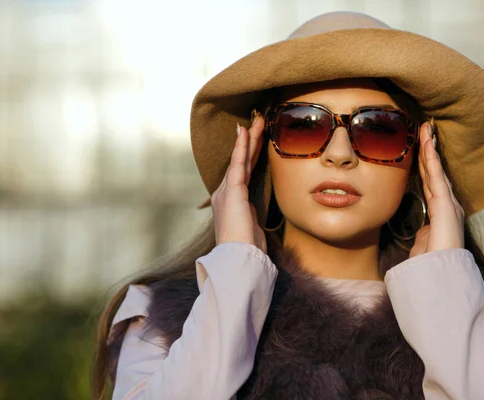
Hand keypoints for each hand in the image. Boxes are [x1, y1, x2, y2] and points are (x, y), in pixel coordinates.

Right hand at [211, 112, 266, 252]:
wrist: (237, 259)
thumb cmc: (246, 250)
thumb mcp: (251, 230)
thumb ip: (252, 219)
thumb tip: (254, 217)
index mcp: (230, 202)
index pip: (242, 173)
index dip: (248, 155)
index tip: (254, 140)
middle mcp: (225, 194)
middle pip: (241, 161)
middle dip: (250, 141)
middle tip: (258, 121)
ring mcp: (228, 191)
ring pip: (241, 159)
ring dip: (249, 138)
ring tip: (257, 120)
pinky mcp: (233, 191)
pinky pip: (238, 163)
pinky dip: (241, 146)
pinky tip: (245, 132)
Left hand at [409, 120, 464, 257]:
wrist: (440, 271)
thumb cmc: (431, 262)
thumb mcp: (424, 244)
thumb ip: (424, 235)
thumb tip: (421, 235)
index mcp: (440, 212)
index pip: (430, 183)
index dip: (426, 165)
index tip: (421, 149)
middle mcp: (446, 204)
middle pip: (434, 171)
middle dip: (429, 150)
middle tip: (425, 130)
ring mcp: (446, 201)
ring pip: (435, 168)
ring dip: (429, 147)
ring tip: (426, 129)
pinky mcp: (444, 201)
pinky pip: (436, 174)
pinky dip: (431, 157)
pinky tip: (427, 143)